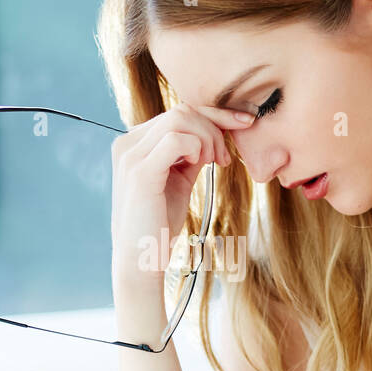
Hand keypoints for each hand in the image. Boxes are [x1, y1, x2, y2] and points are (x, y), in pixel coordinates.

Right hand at [110, 101, 252, 293]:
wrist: (141, 260)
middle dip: (214, 128)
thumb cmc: (160, 224)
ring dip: (208, 138)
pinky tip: (201, 165)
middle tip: (225, 159)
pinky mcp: (139, 172)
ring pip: (180, 119)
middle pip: (181, 110)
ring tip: (214, 163)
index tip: (244, 122)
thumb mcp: (178, 181)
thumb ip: (190, 155)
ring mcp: (131, 156)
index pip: (178, 112)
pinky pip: (175, 139)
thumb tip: (213, 135)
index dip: (215, 114)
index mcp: (134, 142)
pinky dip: (196, 147)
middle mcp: (127, 143)